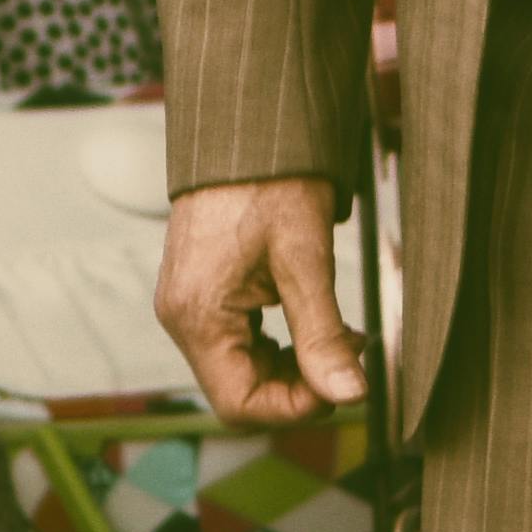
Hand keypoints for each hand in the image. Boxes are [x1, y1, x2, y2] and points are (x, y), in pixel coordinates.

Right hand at [154, 175, 367, 427]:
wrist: (245, 124)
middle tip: (350, 350)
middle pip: (239, 390)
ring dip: (293, 365)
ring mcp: (188, 304)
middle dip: (299, 385)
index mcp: (198, 315)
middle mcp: (182, 316)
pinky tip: (312, 318)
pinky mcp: (201, 290)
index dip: (295, 407)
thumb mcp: (305, 259)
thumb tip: (350, 394)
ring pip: (241, 369)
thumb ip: (322, 334)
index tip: (343, 382)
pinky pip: (237, 341)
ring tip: (340, 333)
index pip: (239, 403)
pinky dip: (278, 343)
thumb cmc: (271, 181)